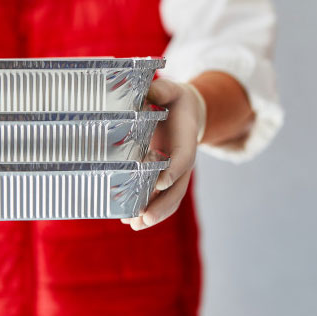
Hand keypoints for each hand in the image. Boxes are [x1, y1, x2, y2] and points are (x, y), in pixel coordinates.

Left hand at [122, 76, 205, 230]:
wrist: (185, 113)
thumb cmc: (173, 100)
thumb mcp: (171, 91)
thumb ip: (163, 90)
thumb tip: (151, 91)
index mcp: (186, 138)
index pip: (183, 158)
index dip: (173, 170)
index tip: (160, 182)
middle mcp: (182, 160)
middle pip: (178, 187)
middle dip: (162, 204)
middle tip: (143, 218)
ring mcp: (175, 172)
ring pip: (170, 198)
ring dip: (154, 214)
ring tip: (134, 225)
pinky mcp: (164, 178)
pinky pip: (160, 198)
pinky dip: (148, 210)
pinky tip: (130, 221)